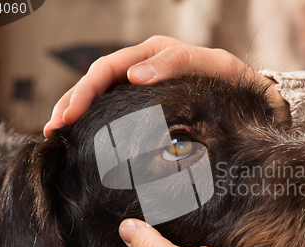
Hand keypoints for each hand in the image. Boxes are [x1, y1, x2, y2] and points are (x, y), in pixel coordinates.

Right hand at [44, 35, 288, 136]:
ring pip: (101, 94)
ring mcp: (143, 86)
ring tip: (56, 134)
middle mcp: (143, 67)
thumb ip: (176, 63)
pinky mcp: (147, 105)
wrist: (251, 97)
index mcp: (154, 54)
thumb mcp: (212, 65)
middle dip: (71, 103)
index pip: (108, 68)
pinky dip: (95, 120)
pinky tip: (82, 135)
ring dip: (75, 112)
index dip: (85, 91)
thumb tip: (134, 75)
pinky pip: (115, 108)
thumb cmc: (232, 81)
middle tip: (52, 130)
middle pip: (96, 81)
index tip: (69, 116)